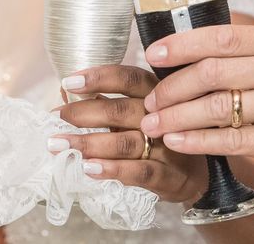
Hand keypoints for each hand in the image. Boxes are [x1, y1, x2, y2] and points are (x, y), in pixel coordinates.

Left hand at [51, 65, 206, 202]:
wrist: (197, 176)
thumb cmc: (159, 137)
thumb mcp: (137, 115)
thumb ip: (106, 103)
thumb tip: (64, 95)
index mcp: (154, 94)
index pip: (128, 78)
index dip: (98, 77)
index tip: (68, 81)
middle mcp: (162, 117)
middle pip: (120, 110)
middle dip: (83, 113)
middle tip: (56, 118)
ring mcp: (167, 147)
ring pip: (125, 142)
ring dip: (89, 143)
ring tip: (60, 145)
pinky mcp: (169, 176)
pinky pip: (139, 172)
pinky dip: (113, 170)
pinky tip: (89, 168)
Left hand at [140, 25, 253, 184]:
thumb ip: (248, 46)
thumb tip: (190, 40)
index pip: (223, 38)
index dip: (182, 45)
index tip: (153, 54)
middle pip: (214, 74)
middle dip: (172, 87)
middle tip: (150, 99)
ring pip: (219, 109)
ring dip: (177, 117)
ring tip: (153, 124)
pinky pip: (233, 140)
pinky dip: (198, 141)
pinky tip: (177, 141)